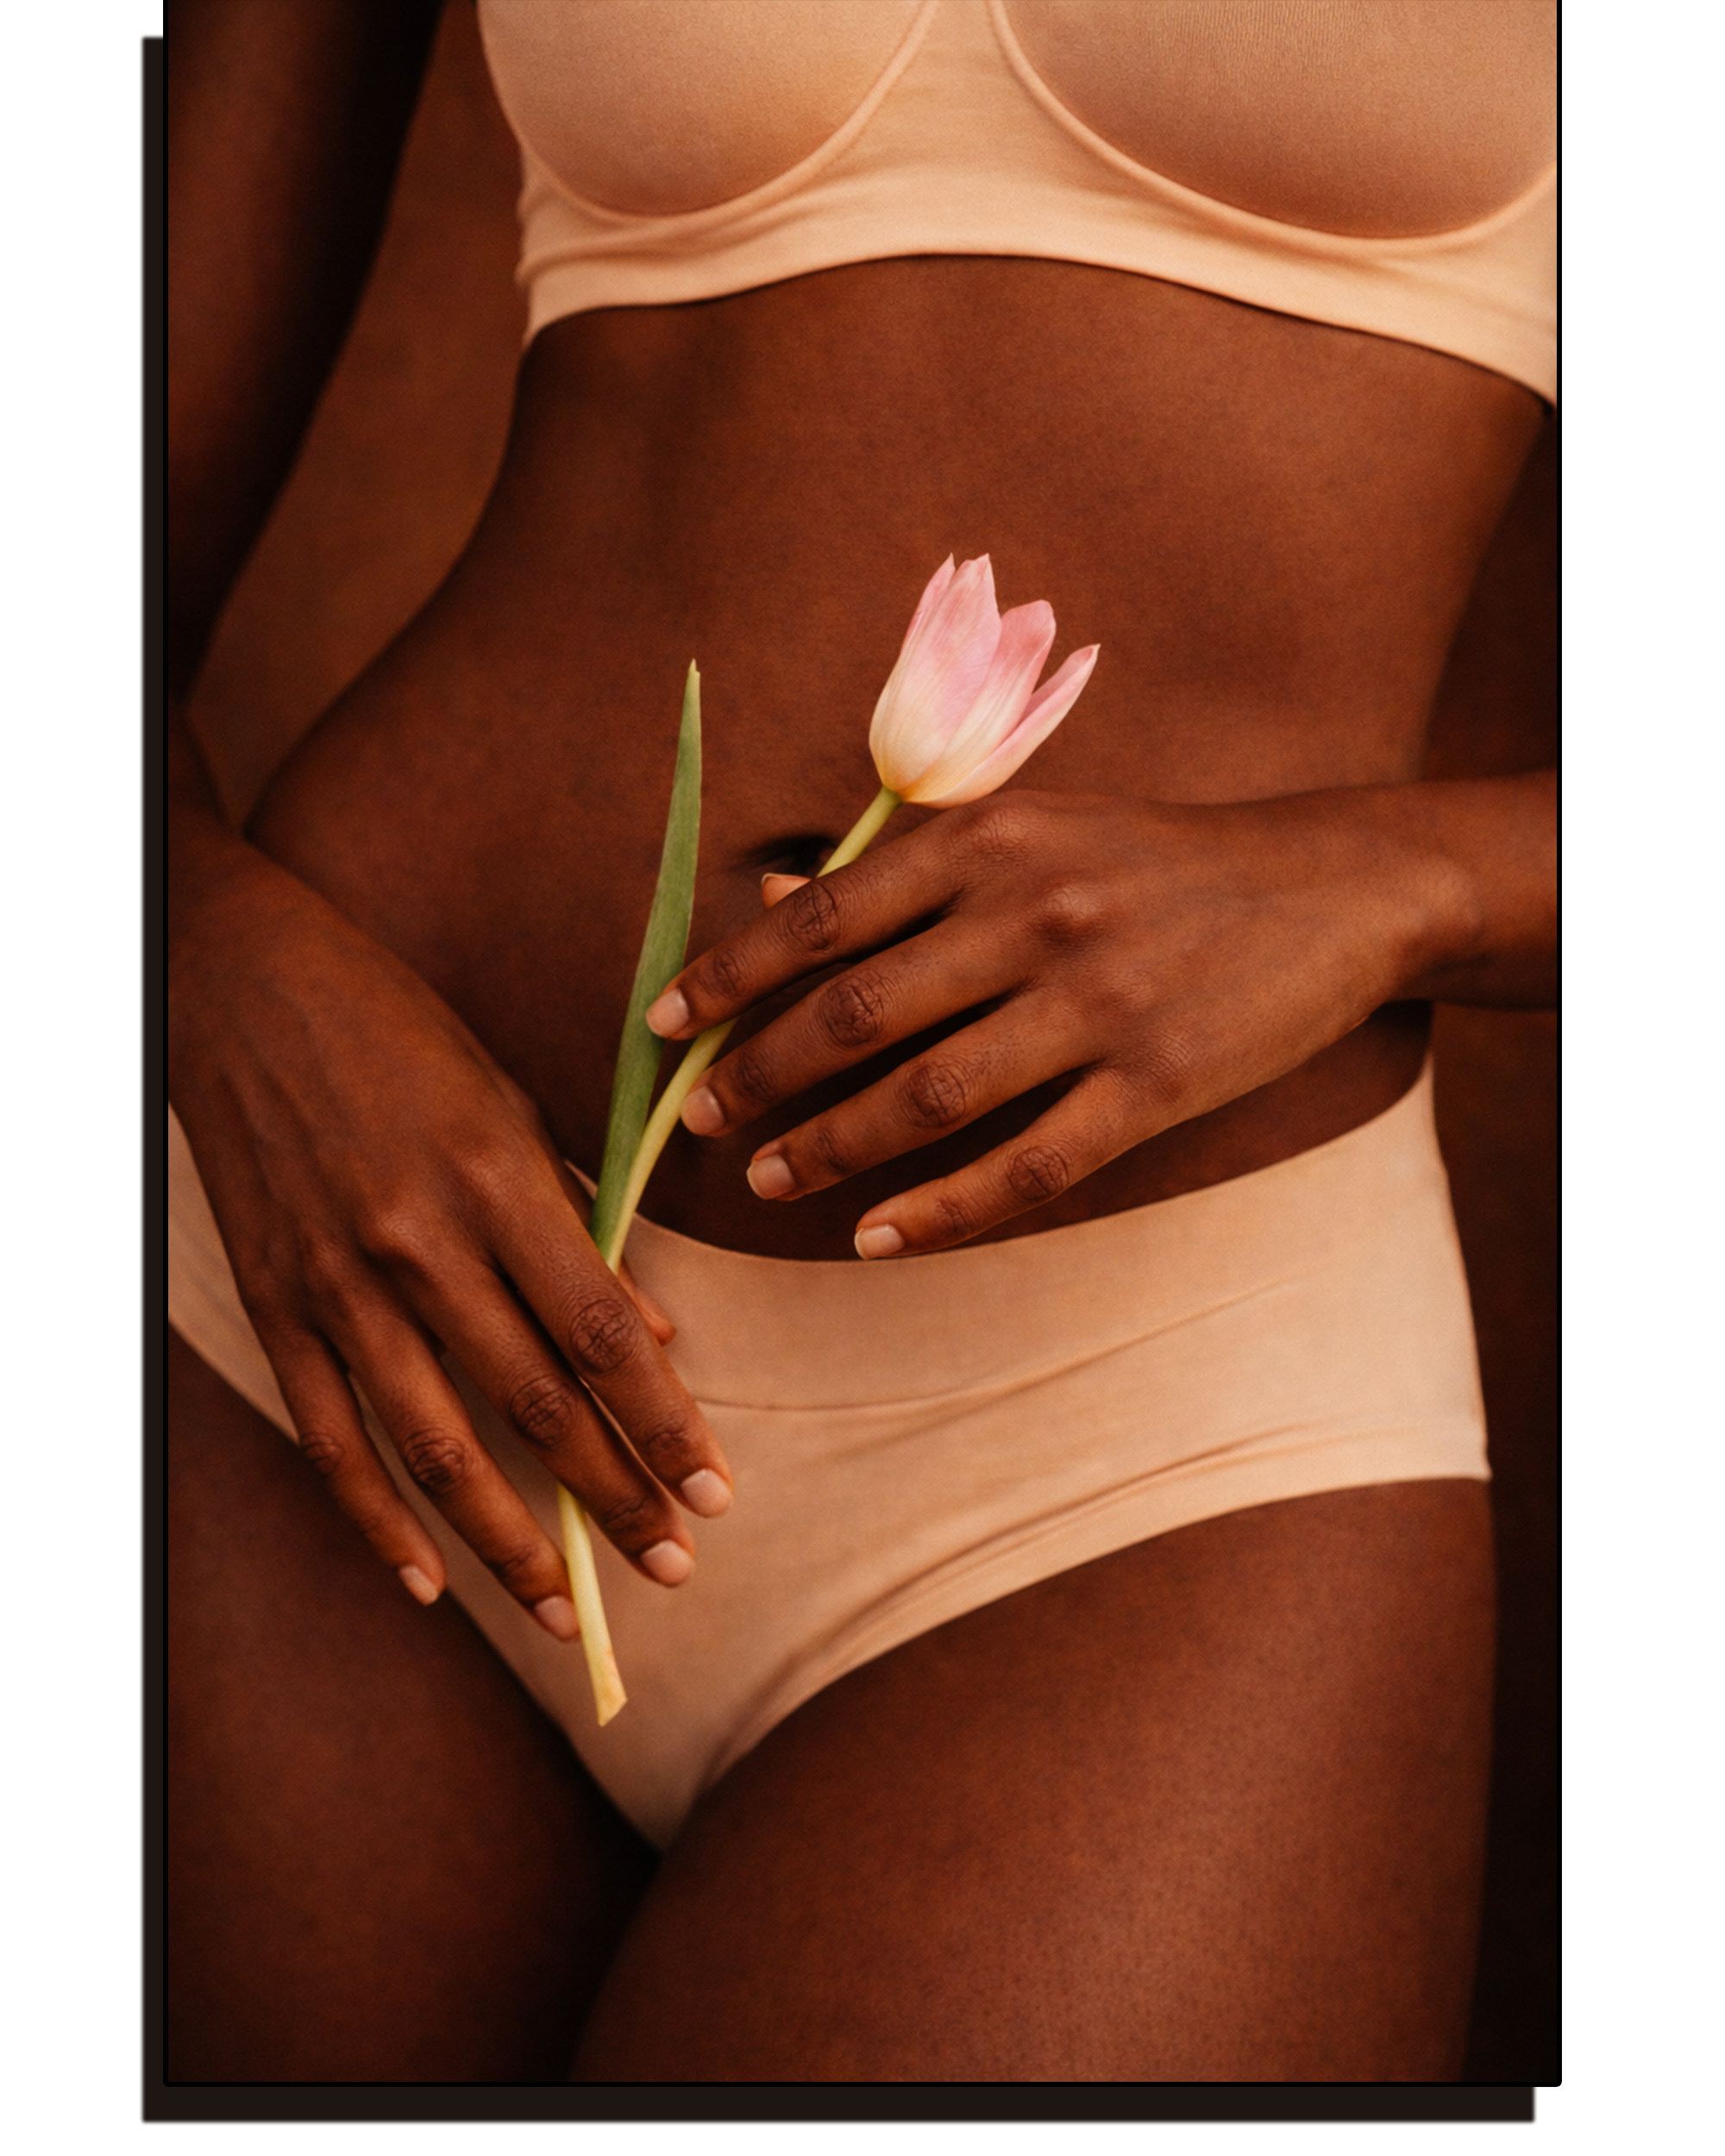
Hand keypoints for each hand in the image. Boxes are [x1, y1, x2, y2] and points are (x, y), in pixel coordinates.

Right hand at [169, 856, 732, 1632]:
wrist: (242, 986)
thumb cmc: (399, 1035)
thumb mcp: (510, 1105)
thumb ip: (581, 1225)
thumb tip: (657, 1335)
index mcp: (496, 1178)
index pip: (603, 1332)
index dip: (665, 1422)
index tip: (716, 1491)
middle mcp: (418, 1241)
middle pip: (536, 1402)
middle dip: (613, 1497)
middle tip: (675, 1568)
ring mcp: (337, 1283)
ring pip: (436, 1445)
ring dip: (511, 1543)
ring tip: (569, 1611)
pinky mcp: (274, 1305)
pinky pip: (330, 1439)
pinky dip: (378, 1521)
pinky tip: (427, 1582)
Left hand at [647, 788, 1461, 1255]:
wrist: (1335, 887)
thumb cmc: (1159, 859)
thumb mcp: (1036, 825)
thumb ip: (905, 864)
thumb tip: (769, 888)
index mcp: (992, 839)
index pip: (823, 916)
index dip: (729, 977)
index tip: (662, 1027)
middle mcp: (1035, 914)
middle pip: (857, 1015)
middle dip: (760, 1077)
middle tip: (705, 1125)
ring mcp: (1099, 1004)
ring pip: (927, 1098)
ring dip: (831, 1149)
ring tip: (768, 1182)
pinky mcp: (1157, 1085)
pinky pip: (1027, 1166)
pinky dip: (941, 1212)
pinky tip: (878, 1239)